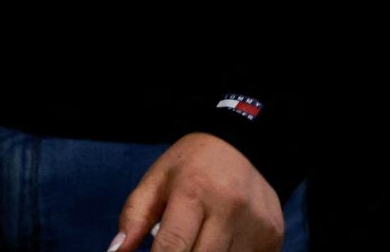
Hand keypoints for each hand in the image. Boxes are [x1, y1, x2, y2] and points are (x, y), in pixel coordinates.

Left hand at [111, 133, 281, 251]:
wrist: (243, 147)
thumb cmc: (191, 166)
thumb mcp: (156, 180)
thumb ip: (134, 217)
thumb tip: (116, 251)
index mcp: (193, 192)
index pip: (173, 246)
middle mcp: (229, 210)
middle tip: (178, 246)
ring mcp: (256, 226)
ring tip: (198, 239)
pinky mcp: (273, 238)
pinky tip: (220, 243)